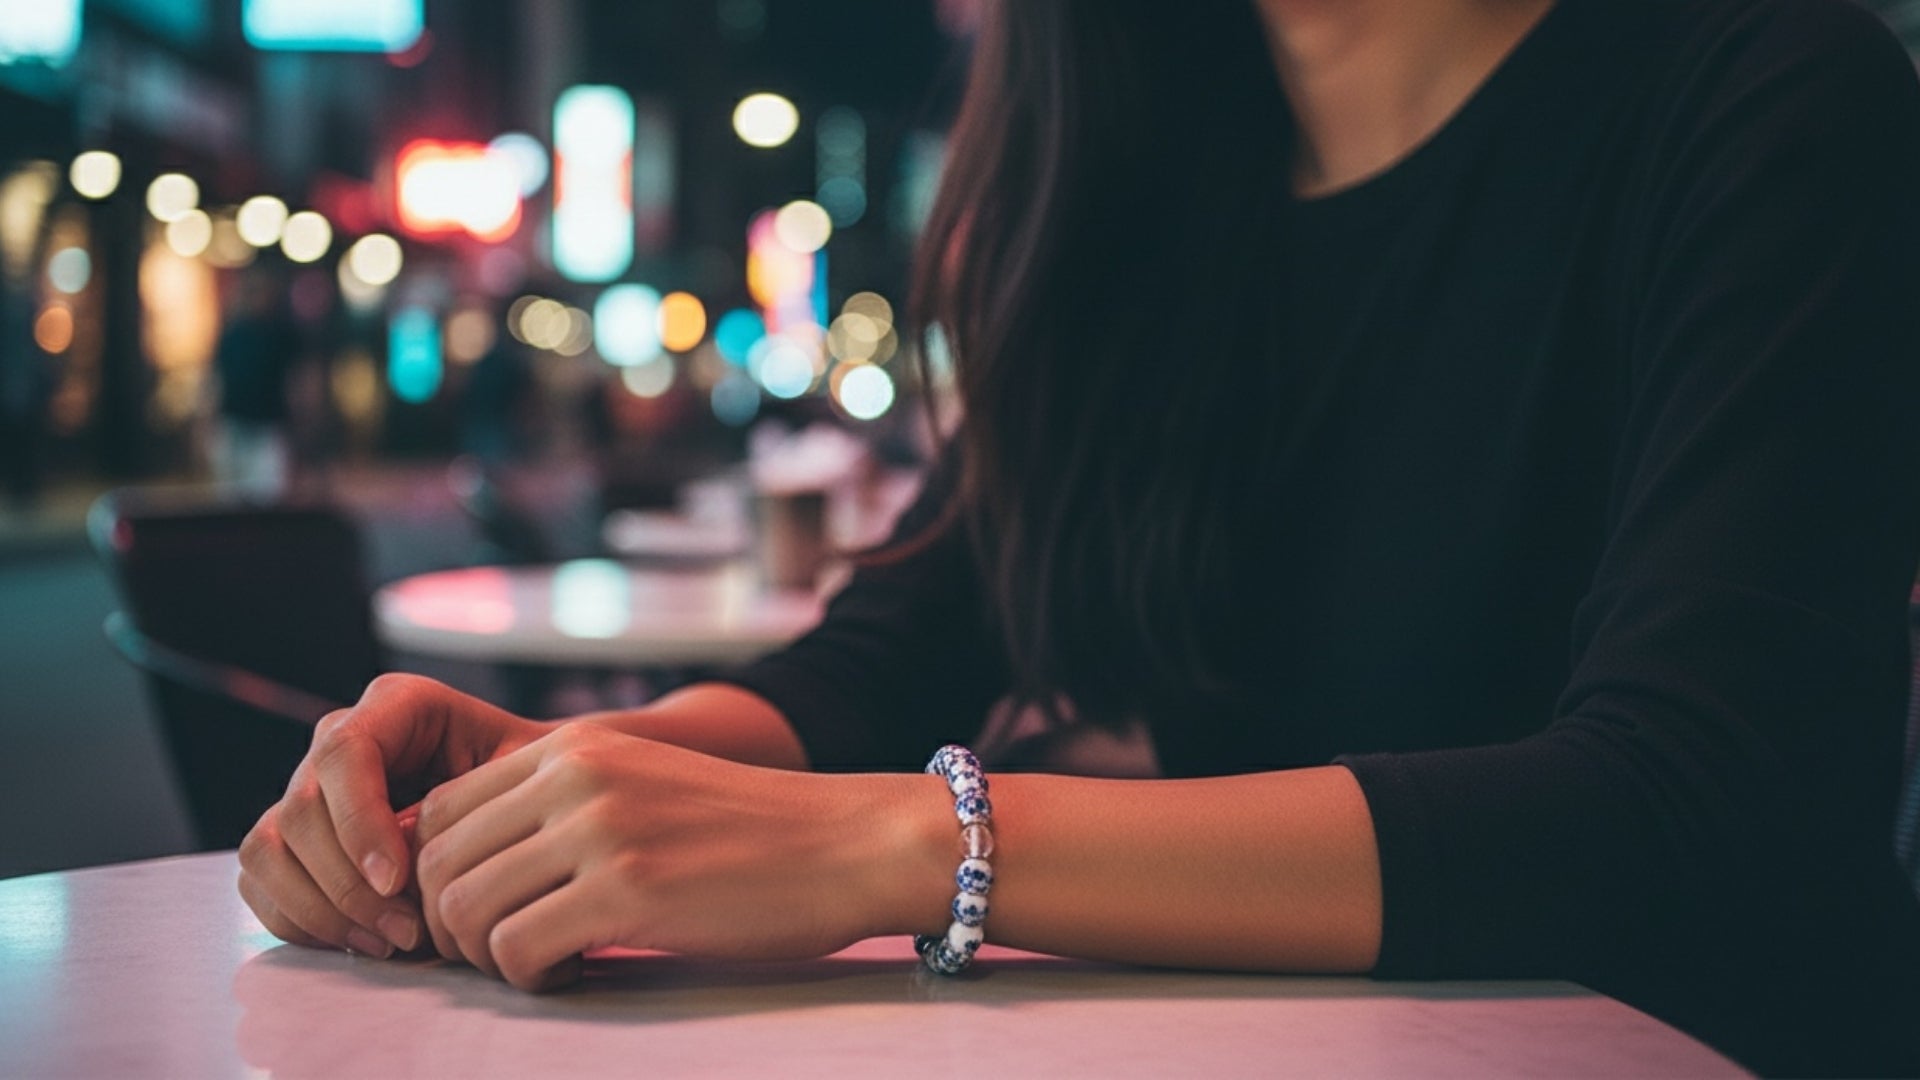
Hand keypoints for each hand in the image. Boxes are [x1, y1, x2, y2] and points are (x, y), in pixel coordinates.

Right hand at [238, 674, 546, 958]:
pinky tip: (365, 943)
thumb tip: (434, 849)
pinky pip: (263, 882)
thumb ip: (496, 791)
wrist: (529, 804)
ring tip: (391, 942)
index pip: (344, 752)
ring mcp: (310, 790)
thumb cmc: (539, 784)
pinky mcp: (295, 840)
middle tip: (408, 932)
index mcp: (397, 705)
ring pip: (268, 850)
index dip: (359, 822)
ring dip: (322, 909)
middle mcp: (341, 740)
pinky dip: (303, 921)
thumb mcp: (534, 773)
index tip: (398, 881)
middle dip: (347, 884)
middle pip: (300, 811)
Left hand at [412, 723, 942, 990]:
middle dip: (449, 925)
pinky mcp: (626, 890)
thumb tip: (478, 871)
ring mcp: (598, 830)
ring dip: (486, 957)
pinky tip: (576, 973)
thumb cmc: (751, 834)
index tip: (482, 914)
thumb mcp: (643, 788)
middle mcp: (575, 777)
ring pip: (464, 909)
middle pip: (436, 862)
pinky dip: (531, 978)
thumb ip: (564, 808)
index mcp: (575, 746)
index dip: (439, 875)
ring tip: (543, 963)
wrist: (846, 844)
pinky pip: (517, 949)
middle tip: (502, 954)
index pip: (441, 810)